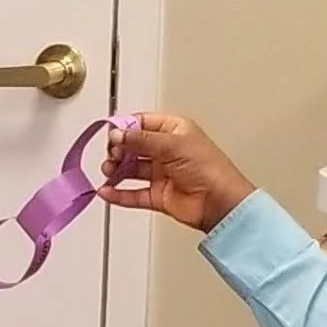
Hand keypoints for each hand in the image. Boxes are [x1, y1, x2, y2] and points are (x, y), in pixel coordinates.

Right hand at [101, 113, 252, 236]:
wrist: (219, 203)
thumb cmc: (210, 169)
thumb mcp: (172, 144)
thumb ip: (141, 139)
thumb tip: (118, 134)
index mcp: (174, 131)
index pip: (141, 124)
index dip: (124, 128)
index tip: (111, 134)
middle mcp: (167, 151)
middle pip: (133, 147)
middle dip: (118, 150)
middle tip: (113, 155)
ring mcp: (162, 174)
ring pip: (131, 170)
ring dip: (116, 170)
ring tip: (108, 172)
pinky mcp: (158, 195)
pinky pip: (133, 194)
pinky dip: (118, 193)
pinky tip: (107, 191)